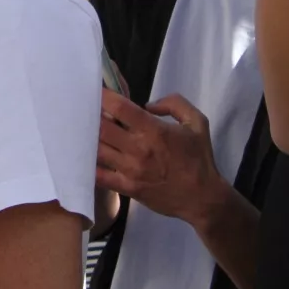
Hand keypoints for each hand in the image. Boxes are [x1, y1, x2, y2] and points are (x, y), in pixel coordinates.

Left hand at [96, 89, 224, 226]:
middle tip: (89, 110)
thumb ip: (174, 103)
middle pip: (102, 128)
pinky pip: (100, 176)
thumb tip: (148, 105)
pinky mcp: (127, 188)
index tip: (98, 91)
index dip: (104, 96)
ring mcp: (130, 170)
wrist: (203, 198)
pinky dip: (90, 165)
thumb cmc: (199, 158)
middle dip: (92, 116)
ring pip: (98, 150)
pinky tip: (86, 156)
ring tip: (86, 130)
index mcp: (154, 130)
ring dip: (89, 138)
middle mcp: (138, 149)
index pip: (120, 108)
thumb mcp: (197, 122)